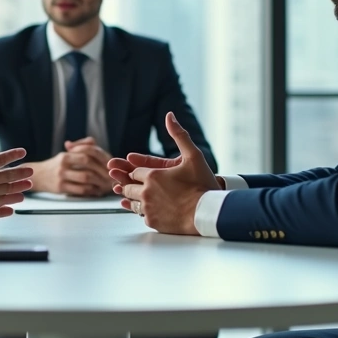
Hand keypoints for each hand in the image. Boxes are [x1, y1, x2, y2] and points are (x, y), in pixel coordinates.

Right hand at [0, 133, 33, 231]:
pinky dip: (6, 210)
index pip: (1, 159)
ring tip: (28, 187)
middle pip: (9, 177)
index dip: (13, 154)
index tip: (23, 152)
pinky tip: (12, 210)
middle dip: (21, 173)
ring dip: (18, 189)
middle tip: (31, 171)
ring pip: (7, 193)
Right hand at [24, 137, 112, 195]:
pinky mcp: (61, 188)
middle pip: (88, 165)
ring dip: (98, 182)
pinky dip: (91, 191)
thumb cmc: (55, 165)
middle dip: (102, 171)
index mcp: (66, 155)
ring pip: (86, 179)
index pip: (87, 153)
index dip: (100, 159)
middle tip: (110, 175)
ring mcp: (62, 177)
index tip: (109, 164)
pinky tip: (96, 191)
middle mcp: (63, 165)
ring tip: (105, 184)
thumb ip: (81, 146)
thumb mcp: (65, 154)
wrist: (37, 177)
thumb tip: (94, 142)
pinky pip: (81, 190)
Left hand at [108, 112, 219, 234]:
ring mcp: (148, 208)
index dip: (136, 171)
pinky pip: (141, 215)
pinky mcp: (153, 222)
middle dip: (130, 184)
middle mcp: (146, 192)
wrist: (208, 213)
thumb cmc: (202, 185)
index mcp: (153, 175)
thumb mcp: (193, 155)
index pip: (135, 172)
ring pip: (132, 202)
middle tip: (131, 184)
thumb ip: (179, 135)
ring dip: (133, 198)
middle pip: (129, 187)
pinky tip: (147, 209)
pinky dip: (142, 211)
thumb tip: (170, 116)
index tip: (138, 172)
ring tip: (140, 197)